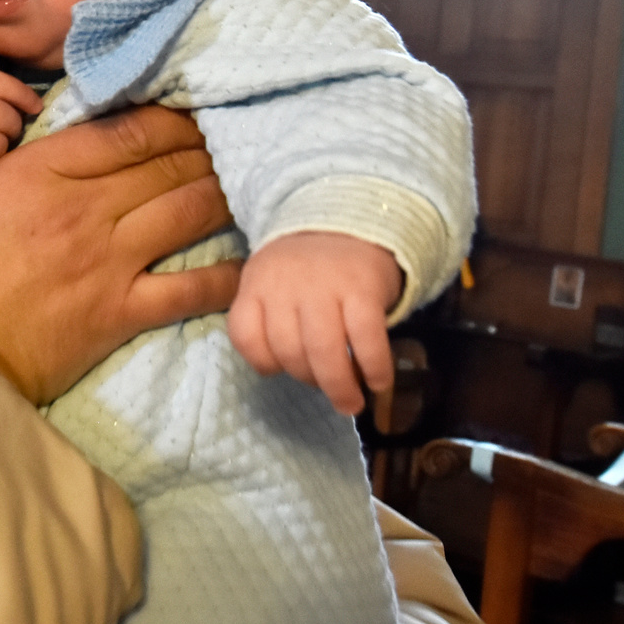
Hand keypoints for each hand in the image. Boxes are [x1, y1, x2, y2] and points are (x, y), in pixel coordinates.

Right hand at [0, 106, 239, 405]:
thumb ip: (22, 166)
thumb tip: (65, 151)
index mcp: (43, 171)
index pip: (128, 130)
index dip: (171, 117)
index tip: (192, 110)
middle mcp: (86, 208)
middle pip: (166, 164)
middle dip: (206, 146)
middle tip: (233, 138)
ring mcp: (109, 260)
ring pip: (187, 211)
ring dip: (222, 191)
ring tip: (246, 180)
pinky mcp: (121, 312)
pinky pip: (190, 288)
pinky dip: (225, 274)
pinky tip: (251, 261)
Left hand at [226, 231, 401, 414]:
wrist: (352, 221)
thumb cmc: (308, 268)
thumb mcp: (271, 281)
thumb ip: (268, 319)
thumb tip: (279, 372)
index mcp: (258, 283)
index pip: (245, 334)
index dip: (262, 361)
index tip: (279, 370)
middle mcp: (286, 284)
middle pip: (287, 350)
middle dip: (307, 379)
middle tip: (326, 390)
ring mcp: (325, 286)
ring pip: (323, 350)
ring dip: (338, 386)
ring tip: (350, 402)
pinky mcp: (363, 289)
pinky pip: (366, 339)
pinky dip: (374, 367)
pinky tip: (378, 381)